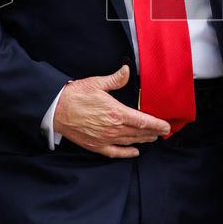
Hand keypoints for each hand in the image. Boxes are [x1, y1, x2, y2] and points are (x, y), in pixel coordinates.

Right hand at [52, 64, 170, 157]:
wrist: (56, 109)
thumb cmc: (75, 95)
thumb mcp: (96, 83)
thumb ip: (115, 79)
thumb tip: (126, 70)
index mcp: (116, 112)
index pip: (143, 121)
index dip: (157, 124)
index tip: (166, 126)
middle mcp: (113, 128)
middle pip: (139, 132)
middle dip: (153, 132)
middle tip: (163, 131)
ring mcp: (105, 138)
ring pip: (130, 141)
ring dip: (143, 140)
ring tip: (152, 138)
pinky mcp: (96, 145)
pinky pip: (115, 152)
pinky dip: (127, 153)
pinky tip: (135, 152)